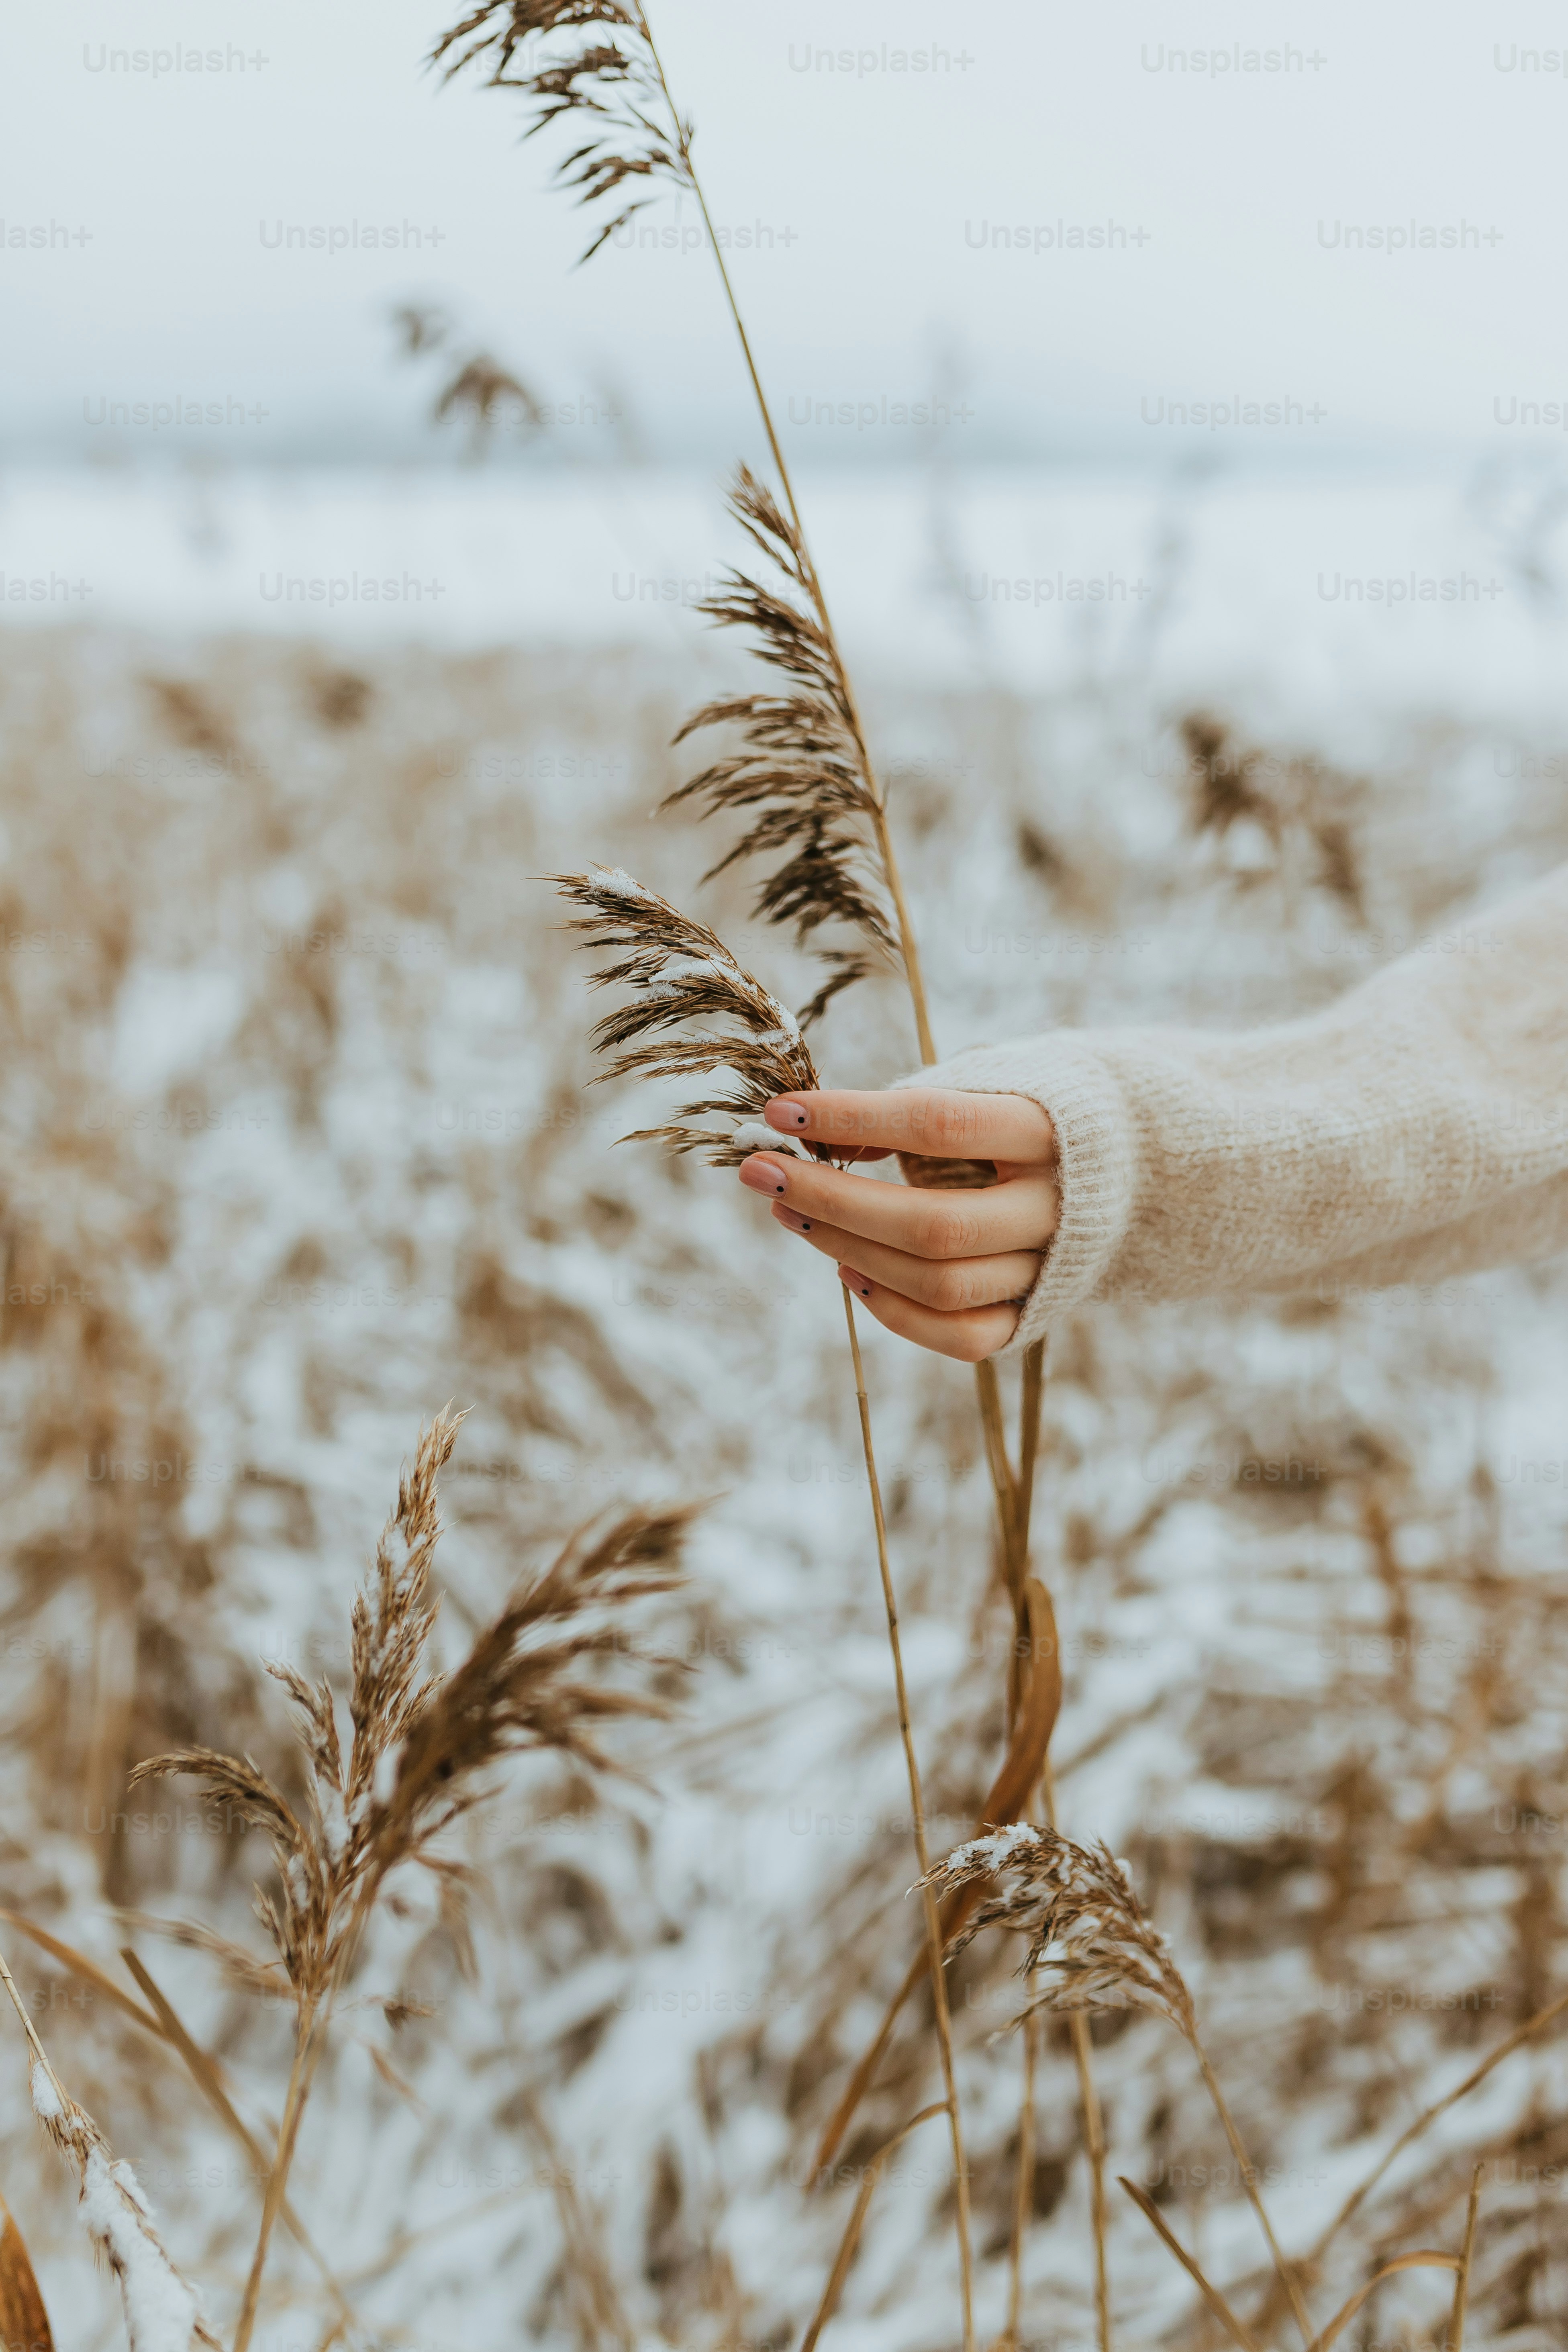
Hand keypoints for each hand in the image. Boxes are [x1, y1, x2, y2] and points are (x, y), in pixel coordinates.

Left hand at [738, 1088, 1058, 1362]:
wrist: (1133, 1166)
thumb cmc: (1032, 1111)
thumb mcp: (987, 1084)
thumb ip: (912, 1106)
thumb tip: (815, 1132)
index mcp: (1049, 1129)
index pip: (939, 1125)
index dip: (854, 1118)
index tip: (782, 1111)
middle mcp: (1056, 1205)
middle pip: (933, 1224)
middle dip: (833, 1200)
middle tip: (762, 1172)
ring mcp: (1050, 1267)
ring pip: (939, 1284)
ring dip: (849, 1250)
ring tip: (791, 1214)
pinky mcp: (1038, 1313)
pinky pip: (963, 1337)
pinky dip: (896, 1313)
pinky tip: (848, 1271)